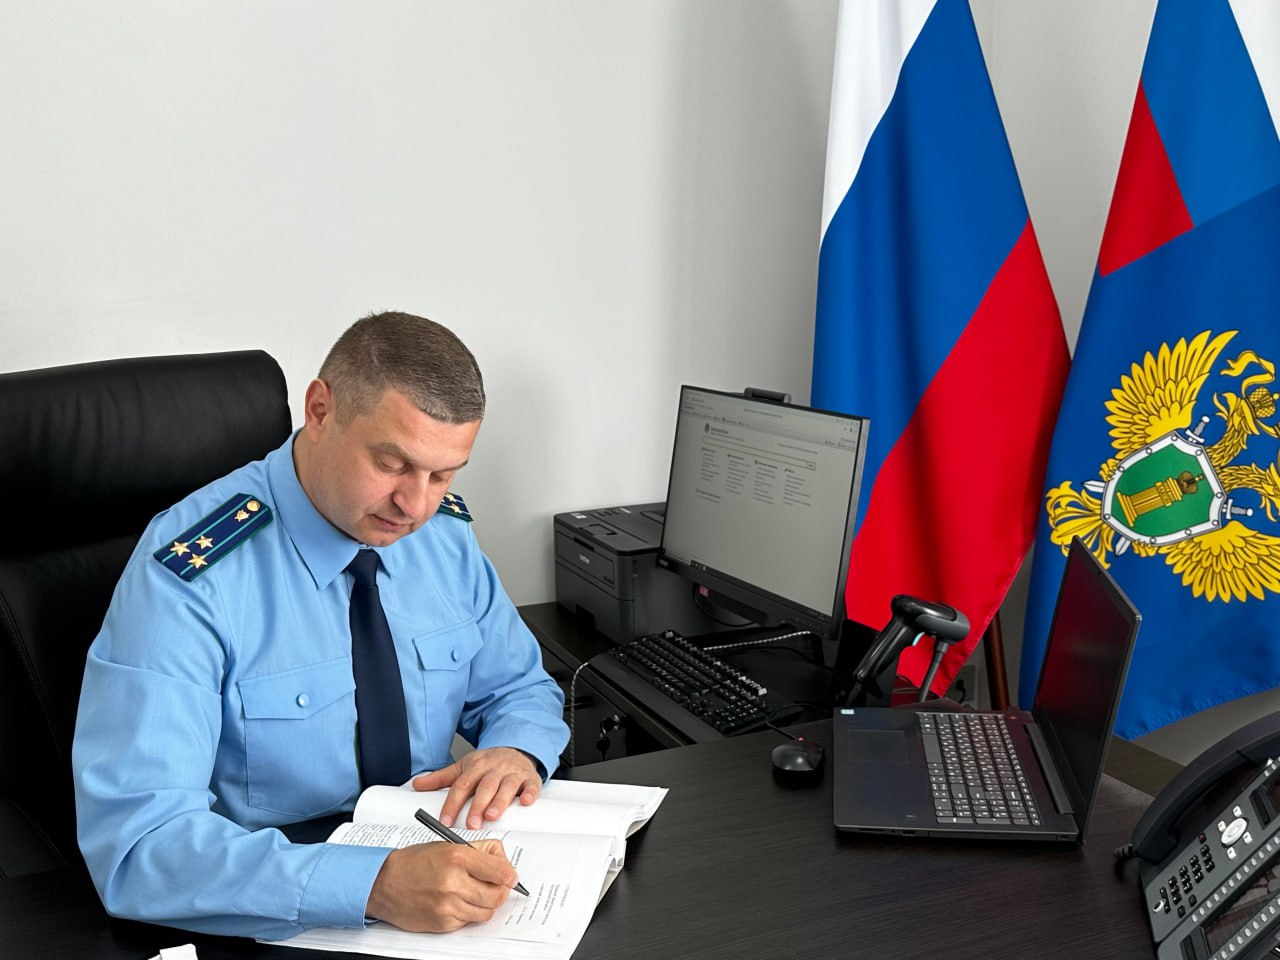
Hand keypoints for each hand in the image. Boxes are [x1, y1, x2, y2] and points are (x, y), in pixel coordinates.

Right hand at [365, 839, 515, 931]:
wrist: (384, 883)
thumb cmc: (415, 862)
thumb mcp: (448, 845)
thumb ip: (479, 851)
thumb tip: (504, 861)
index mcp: (458, 857)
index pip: (501, 871)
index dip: (510, 875)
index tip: (510, 877)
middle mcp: (454, 882)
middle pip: (498, 895)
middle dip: (500, 891)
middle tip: (494, 886)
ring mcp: (448, 905)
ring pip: (487, 912)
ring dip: (485, 904)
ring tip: (474, 893)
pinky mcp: (443, 923)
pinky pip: (469, 921)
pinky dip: (468, 913)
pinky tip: (456, 902)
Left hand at [413, 746, 540, 828]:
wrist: (515, 749)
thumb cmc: (488, 763)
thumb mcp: (464, 767)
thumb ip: (441, 778)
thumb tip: (417, 784)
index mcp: (476, 766)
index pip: (462, 785)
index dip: (453, 803)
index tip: (445, 820)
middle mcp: (494, 769)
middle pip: (485, 786)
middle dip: (478, 806)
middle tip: (471, 823)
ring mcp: (513, 773)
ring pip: (507, 786)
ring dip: (500, 801)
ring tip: (492, 816)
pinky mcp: (530, 778)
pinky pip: (531, 785)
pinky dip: (530, 793)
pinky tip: (526, 802)